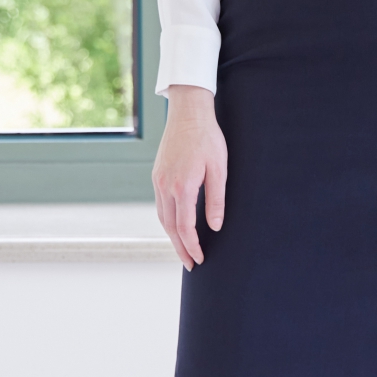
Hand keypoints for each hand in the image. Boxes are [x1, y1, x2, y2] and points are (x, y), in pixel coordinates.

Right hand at [152, 85, 227, 269]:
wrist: (188, 112)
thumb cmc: (208, 138)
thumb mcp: (219, 168)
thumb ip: (216, 200)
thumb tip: (215, 227)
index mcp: (182, 186)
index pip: (184, 227)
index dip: (192, 246)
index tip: (199, 259)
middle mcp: (165, 186)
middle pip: (170, 227)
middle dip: (180, 248)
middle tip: (190, 264)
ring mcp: (158, 180)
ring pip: (162, 217)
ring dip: (172, 236)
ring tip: (183, 249)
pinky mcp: (157, 175)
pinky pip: (160, 204)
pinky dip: (167, 219)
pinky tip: (176, 224)